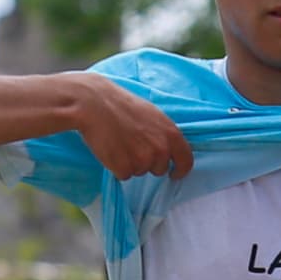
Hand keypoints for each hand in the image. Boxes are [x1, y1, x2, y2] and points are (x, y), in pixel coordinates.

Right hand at [65, 74, 195, 181]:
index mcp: (171, 133)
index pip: (186, 161)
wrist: (93, 104)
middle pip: (159, 169)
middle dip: (148, 162)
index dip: (180, 170)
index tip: (174, 173)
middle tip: (131, 144)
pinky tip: (110, 149)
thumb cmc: (121, 105)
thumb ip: (163, 133)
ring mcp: (143, 160)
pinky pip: (124, 175)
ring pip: (140, 172)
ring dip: (130, 162)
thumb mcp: (152, 114)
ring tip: (119, 142)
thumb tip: (168, 148)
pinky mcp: (124, 168)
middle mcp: (160, 149)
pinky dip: (116, 167)